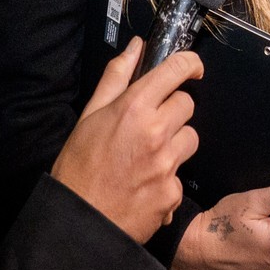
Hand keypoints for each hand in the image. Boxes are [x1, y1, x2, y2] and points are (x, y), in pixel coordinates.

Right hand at [49, 38, 201, 244]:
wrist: (77, 222)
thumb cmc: (78, 167)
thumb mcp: (89, 115)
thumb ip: (116, 77)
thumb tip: (136, 47)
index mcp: (134, 108)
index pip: (177, 70)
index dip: (190, 64)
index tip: (192, 68)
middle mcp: (156, 132)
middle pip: (187, 105)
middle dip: (173, 110)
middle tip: (150, 125)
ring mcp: (167, 164)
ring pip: (189, 139)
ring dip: (175, 144)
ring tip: (146, 157)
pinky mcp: (172, 193)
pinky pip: (180, 176)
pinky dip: (167, 179)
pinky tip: (143, 185)